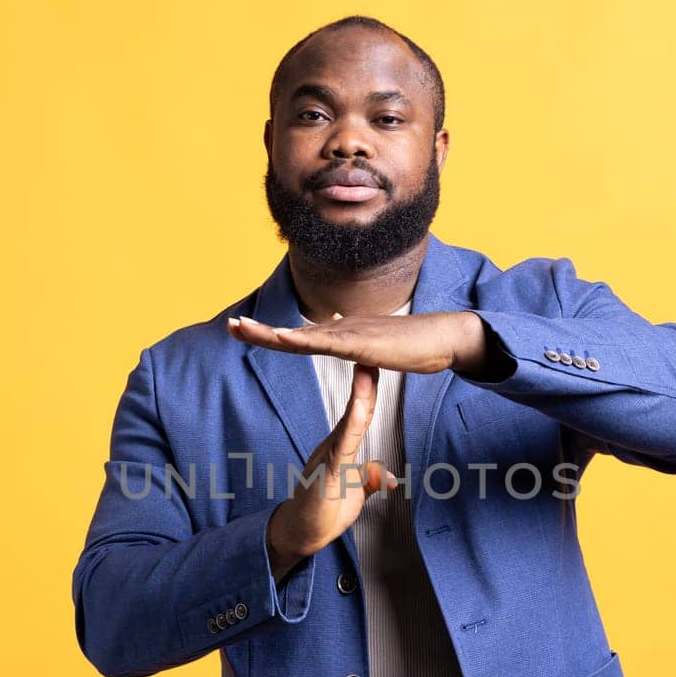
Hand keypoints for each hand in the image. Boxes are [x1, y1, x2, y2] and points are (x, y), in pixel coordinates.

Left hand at [228, 309, 491, 375]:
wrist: (445, 337)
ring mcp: (350, 334)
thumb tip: (351, 350)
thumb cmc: (417, 345)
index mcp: (343, 335)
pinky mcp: (362, 343)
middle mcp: (341, 329)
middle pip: (292, 332)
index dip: (271, 335)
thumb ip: (362, 350)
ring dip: (270, 332)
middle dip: (259, 330)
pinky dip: (302, 339)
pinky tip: (282, 337)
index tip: (246, 331)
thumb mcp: (380, 350)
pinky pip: (326, 342)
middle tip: (231, 325)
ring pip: (302, 335)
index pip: (300, 337)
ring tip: (243, 328)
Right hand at [264, 363, 396, 578]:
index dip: (369, 386)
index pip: (360, 412)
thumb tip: (390, 476)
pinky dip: (351, 426)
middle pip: (355, 408)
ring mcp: (330, 458)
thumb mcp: (356, 496)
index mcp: (342, 448)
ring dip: (359, 395)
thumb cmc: (323, 514)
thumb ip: (370, 481)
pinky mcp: (328, 474)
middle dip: (364, 377)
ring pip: (349, 422)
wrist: (300, 535)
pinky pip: (342, 446)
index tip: (376, 359)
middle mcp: (335, 446)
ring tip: (367, 368)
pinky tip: (358, 410)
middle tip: (369, 344)